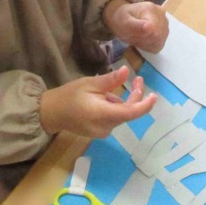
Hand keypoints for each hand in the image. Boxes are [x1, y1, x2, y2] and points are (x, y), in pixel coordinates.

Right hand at [39, 65, 156, 137]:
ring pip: (121, 115)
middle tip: (137, 79)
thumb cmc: (68, 96)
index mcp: (103, 115)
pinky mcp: (99, 132)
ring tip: (112, 87)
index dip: (145, 105)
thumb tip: (127, 72)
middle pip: (128, 113)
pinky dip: (115, 107)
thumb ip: (110, 81)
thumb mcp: (89, 84)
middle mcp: (106, 127)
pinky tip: (106, 98)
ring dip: (123, 101)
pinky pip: (113, 119)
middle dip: (135, 96)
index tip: (154, 95)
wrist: (50, 113)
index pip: (131, 113)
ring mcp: (102, 132)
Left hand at [104, 0, 168, 53]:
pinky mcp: (165, 31)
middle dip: (143, 41)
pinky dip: (150, 45)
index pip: (154, 32)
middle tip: (133, 35)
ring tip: (138, 36)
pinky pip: (159, 44)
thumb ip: (136, 26)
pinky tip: (143, 38)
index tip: (133, 34)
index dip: (143, 38)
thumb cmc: (122, 19)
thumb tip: (150, 27)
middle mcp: (162, 14)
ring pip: (159, 42)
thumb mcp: (124, 23)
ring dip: (146, 43)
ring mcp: (165, 22)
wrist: (124, 18)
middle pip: (157, 37)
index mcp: (151, 9)